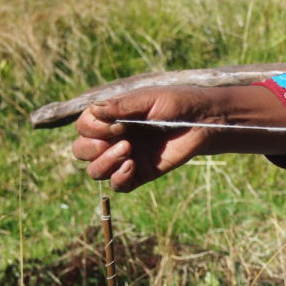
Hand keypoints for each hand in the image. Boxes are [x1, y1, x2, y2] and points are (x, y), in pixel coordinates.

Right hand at [72, 85, 285, 191]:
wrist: (204, 122)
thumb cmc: (178, 104)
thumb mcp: (149, 99)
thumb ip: (122, 107)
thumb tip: (94, 111)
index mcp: (113, 117)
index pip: (83, 127)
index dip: (92, 129)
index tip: (118, 123)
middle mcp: (114, 138)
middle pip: (81, 151)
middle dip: (92, 148)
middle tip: (120, 139)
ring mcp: (126, 157)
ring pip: (95, 171)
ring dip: (104, 163)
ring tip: (128, 152)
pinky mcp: (141, 173)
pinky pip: (118, 186)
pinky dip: (119, 178)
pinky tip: (133, 165)